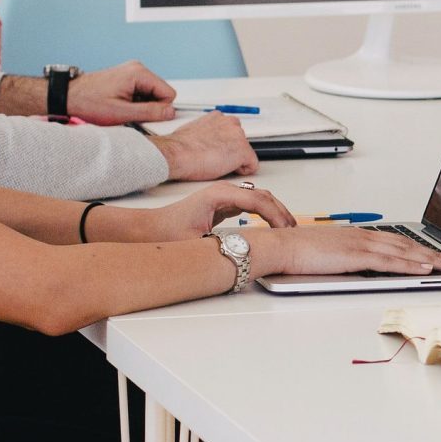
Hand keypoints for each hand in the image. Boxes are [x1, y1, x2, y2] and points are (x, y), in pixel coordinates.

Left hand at [66, 60, 177, 124]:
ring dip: (141, 105)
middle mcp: (137, 68)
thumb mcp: (121, 113)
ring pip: (151, 94)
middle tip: (129, 114)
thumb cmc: (88, 102)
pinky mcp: (126, 77)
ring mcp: (131, 72)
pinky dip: (134, 102)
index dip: (159, 109)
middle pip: (160, 93)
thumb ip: (150, 112)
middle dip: (149, 107)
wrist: (68, 97)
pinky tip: (119, 105)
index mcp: (138, 73)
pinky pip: (141, 92)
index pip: (168, 93)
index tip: (143, 116)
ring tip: (121, 109)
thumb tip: (170, 112)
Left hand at [110, 182, 294, 241]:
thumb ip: (224, 243)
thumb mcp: (197, 242)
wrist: (147, 230)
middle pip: (263, 196)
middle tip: (293, 230)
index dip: (276, 215)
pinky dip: (264, 213)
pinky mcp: (222, 204)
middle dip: (281, 212)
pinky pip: (251, 204)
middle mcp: (223, 191)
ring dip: (275, 211)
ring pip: (259, 198)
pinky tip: (270, 226)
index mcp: (219, 194)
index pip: (258, 200)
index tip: (286, 230)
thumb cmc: (166, 232)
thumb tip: (248, 250)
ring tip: (286, 229)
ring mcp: (224, 196)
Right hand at [148, 112, 259, 180]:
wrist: (176, 154)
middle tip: (215, 160)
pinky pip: (251, 165)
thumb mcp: (192, 131)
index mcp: (218, 117)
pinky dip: (242, 171)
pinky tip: (225, 170)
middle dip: (231, 152)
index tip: (217, 151)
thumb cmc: (179, 148)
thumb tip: (205, 141)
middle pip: (240, 142)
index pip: (230, 132)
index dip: (224, 145)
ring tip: (216, 165)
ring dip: (235, 161)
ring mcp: (239, 136)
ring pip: (245, 153)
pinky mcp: (243, 151)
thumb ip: (206, 133)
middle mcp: (230, 123)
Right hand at [247, 226, 440, 277]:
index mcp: (357, 235)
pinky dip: (410, 264)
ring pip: (404, 251)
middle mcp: (363, 236)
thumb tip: (356, 270)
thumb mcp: (328, 255)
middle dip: (432, 254)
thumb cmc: (296, 252)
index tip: (435, 255)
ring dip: (429, 259)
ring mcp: (361, 244)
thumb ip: (345, 260)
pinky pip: (390, 261)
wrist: (279, 246)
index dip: (418, 249)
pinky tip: (425, 268)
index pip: (395, 242)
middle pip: (406, 245)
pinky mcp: (356, 255)